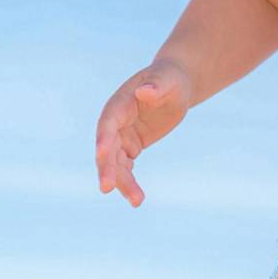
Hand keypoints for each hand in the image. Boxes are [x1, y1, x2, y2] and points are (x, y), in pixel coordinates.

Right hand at [95, 58, 194, 206]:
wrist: (175, 85)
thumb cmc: (170, 77)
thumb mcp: (166, 79)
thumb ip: (155, 85)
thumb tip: (144, 91)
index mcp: (119, 104)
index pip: (107, 123)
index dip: (103, 138)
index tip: (102, 154)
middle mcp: (115, 123)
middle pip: (107, 148)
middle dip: (106, 167)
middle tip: (106, 188)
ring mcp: (122, 136)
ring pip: (116, 163)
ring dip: (122, 182)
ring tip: (137, 201)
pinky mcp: (131, 146)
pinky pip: (126, 167)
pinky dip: (129, 182)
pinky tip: (136, 198)